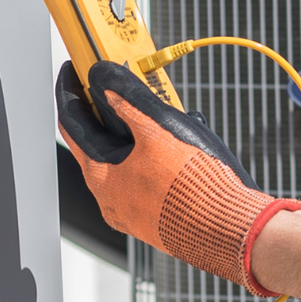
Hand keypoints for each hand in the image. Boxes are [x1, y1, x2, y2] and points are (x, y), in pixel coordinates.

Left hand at [57, 59, 300, 294]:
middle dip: (109, 112)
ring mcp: (133, 212)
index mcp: (101, 177)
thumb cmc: (195, 188)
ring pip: (126, 163)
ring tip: (160, 116)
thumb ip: (130, 103)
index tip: (74, 70)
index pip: (72, 125)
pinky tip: (178, 149)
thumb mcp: (159, 133)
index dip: (71, 92)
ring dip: (136, 135)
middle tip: (118, 87)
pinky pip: (146, 181)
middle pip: (98, 144)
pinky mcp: (157, 218)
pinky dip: (153, 158)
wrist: (229, 230)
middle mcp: (111, 199)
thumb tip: (106, 80)